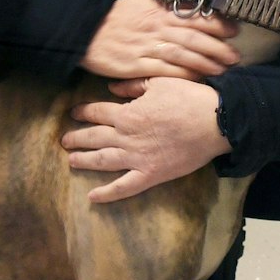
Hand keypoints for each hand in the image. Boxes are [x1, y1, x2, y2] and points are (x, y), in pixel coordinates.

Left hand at [62, 77, 232, 202]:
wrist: (215, 121)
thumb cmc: (189, 98)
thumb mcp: (159, 83)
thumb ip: (133, 87)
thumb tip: (112, 89)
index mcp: (128, 113)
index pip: (97, 112)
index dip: (83, 112)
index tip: (74, 113)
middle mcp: (126, 137)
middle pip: (94, 137)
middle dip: (77, 138)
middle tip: (64, 141)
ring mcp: (137, 158)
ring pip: (102, 161)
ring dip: (84, 161)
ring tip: (71, 161)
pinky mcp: (150, 175)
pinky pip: (124, 187)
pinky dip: (107, 194)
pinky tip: (92, 197)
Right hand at [81, 0, 240, 80]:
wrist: (84, 30)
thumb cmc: (114, 17)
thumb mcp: (141, 5)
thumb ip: (165, 10)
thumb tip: (190, 11)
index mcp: (159, 11)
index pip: (195, 15)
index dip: (217, 23)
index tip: (234, 30)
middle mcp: (157, 27)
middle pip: (194, 37)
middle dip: (218, 47)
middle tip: (235, 56)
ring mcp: (147, 46)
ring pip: (184, 54)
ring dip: (206, 63)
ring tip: (223, 70)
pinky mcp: (136, 65)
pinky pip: (166, 71)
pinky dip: (184, 74)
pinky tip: (198, 79)